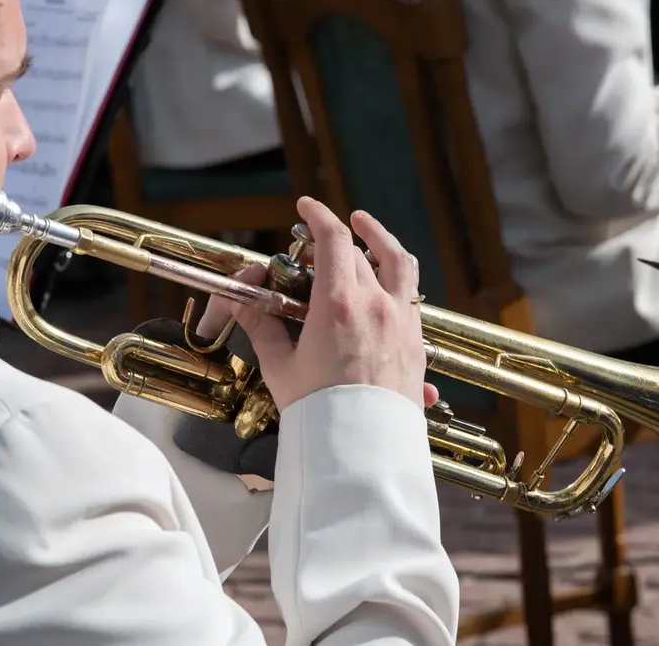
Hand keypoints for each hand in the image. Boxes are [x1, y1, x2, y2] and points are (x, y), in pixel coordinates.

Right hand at [197, 197, 436, 411]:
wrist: (362, 453)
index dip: (319, 215)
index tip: (307, 206)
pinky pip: (413, 298)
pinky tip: (387, 283)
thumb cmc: (319, 414)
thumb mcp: (281, 367)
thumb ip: (263, 326)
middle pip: (359, 254)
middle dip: (336, 243)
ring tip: (367, 229)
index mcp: (340, 305)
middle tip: (317, 247)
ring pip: (399, 264)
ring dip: (381, 241)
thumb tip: (242, 299)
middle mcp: (377, 305)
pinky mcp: (416, 343)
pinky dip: (398, 280)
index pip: (333, 239)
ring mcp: (402, 322)